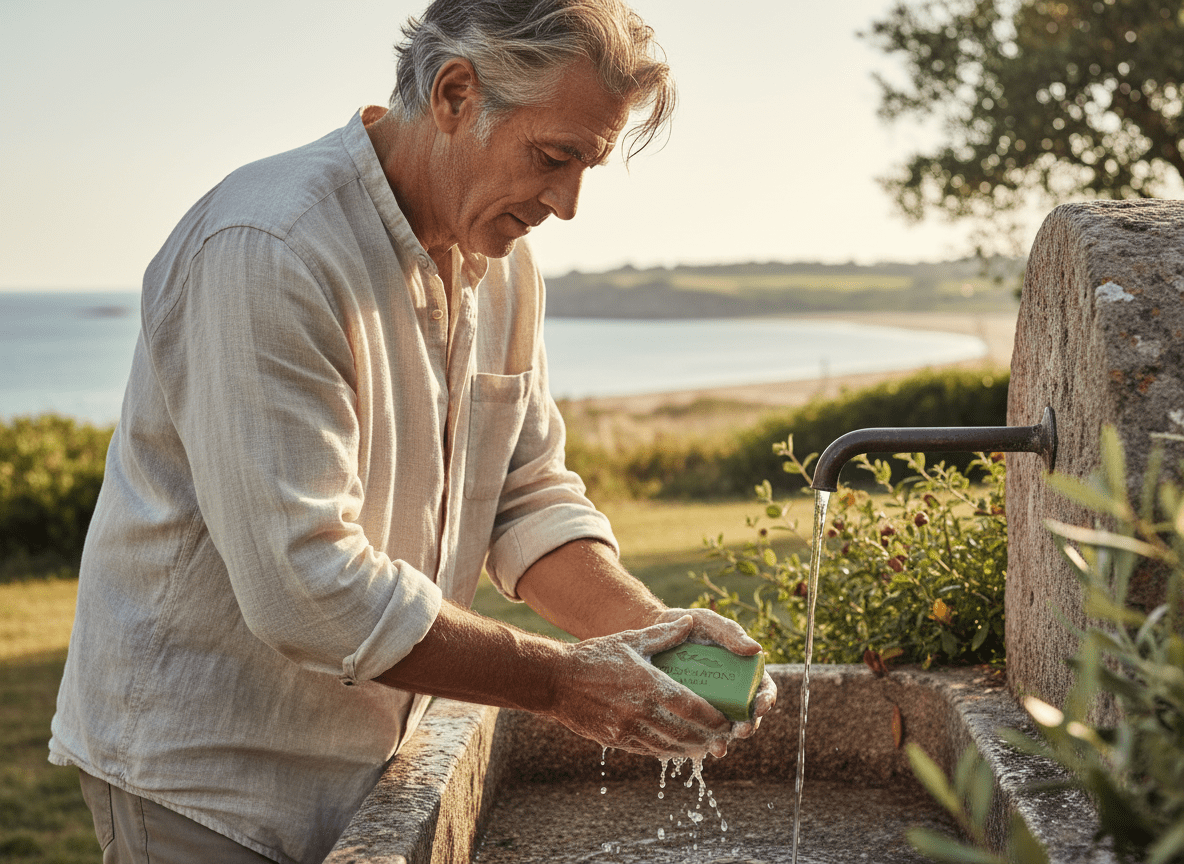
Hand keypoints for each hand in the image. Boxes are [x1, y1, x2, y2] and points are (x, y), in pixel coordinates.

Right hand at [549, 616, 733, 758]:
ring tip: (705, 745)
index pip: (690, 706)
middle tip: (722, 736)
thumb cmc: (594, 656)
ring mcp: (626, 728)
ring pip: (668, 746)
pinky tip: (678, 748)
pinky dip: (667, 751)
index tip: (727, 720)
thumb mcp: (630, 640)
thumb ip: (662, 634)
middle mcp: (639, 710)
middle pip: (684, 732)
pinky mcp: (615, 740)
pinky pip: (648, 750)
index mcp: (647, 683)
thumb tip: (688, 622)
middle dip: (707, 737)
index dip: (712, 718)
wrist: (555, 681)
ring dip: (690, 748)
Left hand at [653, 607, 777, 743]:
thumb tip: (756, 649)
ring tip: (718, 747)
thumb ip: (730, 633)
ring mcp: (710, 705)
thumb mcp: (709, 622)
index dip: (766, 700)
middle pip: (747, 716)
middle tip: (741, 731)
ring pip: (723, 730)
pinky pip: (697, 731)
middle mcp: (730, 692)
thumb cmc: (688, 624)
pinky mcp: (689, 713)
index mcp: (743, 672)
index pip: (764, 690)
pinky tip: (694, 749)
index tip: (761, 706)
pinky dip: (698, 742)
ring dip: (724, 741)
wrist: (654, 632)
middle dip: (747, 726)